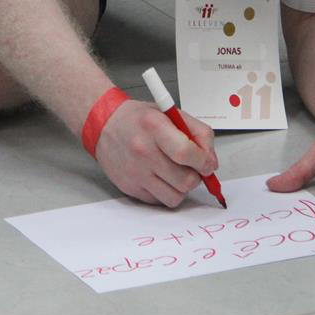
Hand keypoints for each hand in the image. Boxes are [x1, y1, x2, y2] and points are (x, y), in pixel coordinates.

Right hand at [94, 99, 217, 207]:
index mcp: (154, 126)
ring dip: (181, 187)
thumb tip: (211, 162)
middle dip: (196, 176)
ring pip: (175, 197)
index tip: (208, 164)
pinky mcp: (129, 188)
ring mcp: (135, 172)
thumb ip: (198, 133)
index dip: (204, 162)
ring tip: (175, 173)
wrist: (104, 125)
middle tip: (191, 167)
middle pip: (185, 180)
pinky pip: (159, 201)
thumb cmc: (138, 119)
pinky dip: (165, 192)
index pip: (187, 153)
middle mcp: (143, 151)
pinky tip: (159, 176)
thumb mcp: (171, 113)